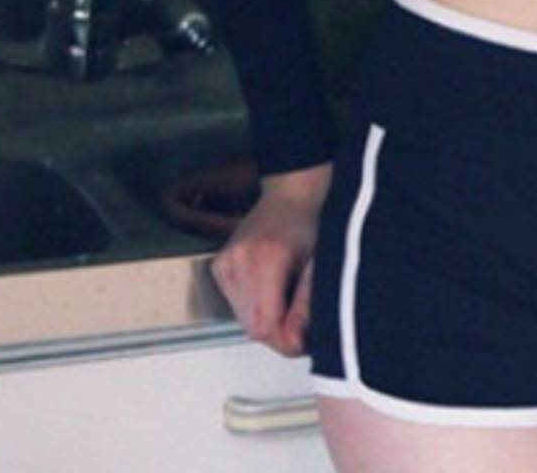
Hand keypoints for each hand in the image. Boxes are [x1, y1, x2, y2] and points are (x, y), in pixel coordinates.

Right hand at [209, 165, 332, 356]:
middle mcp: (239, 262)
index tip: (301, 342)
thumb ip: (304, 304)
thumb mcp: (317, 263)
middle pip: (251, 326)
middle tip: (299, 322)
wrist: (291, 193)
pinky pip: (234, 303)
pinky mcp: (219, 266)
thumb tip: (293, 342)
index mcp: (266, 260)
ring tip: (287, 298)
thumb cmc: (308, 222)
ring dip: (265, 319)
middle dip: (277, 333)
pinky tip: (270, 288)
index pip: (263, 326)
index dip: (283, 342)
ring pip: (241, 318)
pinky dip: (252, 306)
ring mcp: (225, 263)